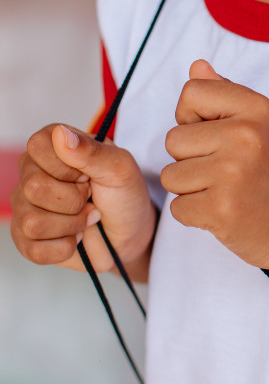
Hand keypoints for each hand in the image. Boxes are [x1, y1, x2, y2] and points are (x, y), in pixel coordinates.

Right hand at [11, 124, 154, 272]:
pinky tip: (75, 236)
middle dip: (74, 200)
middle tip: (89, 197)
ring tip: (85, 217)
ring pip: (32, 222)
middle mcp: (30, 174)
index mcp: (50, 146)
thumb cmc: (124, 194)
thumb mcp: (120, 168)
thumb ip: (92, 150)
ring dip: (72, 225)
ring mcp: (24, 208)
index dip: (69, 167)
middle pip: (33, 188)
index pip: (38, 147)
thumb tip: (60, 134)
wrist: (130, 233)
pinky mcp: (26, 240)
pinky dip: (65, 247)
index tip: (88, 174)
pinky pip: (35, 250)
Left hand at [162, 60, 268, 270]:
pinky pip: (177, 207)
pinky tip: (223, 211)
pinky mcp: (221, 209)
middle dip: (190, 158)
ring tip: (224, 190)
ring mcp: (233, 173)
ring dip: (190, 188)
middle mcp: (245, 135)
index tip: (218, 136)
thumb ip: (225, 92)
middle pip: (174, 139)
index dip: (194, 117)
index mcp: (255, 108)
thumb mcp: (259, 123)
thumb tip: (196, 66)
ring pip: (171, 175)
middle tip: (226, 171)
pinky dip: (195, 214)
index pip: (191, 93)